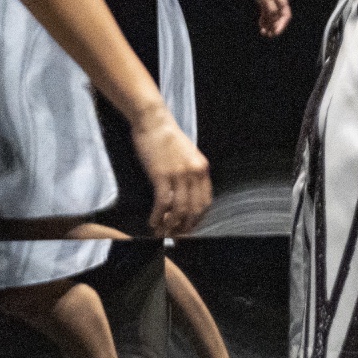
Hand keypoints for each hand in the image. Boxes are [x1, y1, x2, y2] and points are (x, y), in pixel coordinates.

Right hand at [131, 103, 210, 235]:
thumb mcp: (187, 154)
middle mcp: (195, 173)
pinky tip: (152, 222)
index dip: (197, 219)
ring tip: (161, 232)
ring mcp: (179, 175)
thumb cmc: (166, 137)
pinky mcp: (162, 175)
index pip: (205, 202)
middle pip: (194, 209)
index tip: (188, 227)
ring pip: (179, 210)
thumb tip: (185, 195)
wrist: (152, 121)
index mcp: (202, 169)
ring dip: (170, 225)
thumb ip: (190, 172)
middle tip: (174, 235)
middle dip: (185, 226)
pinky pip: (163, 204)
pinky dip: (158, 217)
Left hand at [245, 0, 291, 37]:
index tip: (276, 33)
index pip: (286, 17)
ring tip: (263, 33)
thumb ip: (271, 9)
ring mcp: (272, 5)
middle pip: (279, 20)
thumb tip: (274, 18)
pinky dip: (264, 22)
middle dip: (275, 28)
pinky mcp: (265, 6)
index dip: (282, 26)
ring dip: (269, 27)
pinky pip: (266, 17)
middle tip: (270, 36)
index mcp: (282, 2)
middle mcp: (279, 4)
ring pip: (272, 19)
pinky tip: (261, 27)